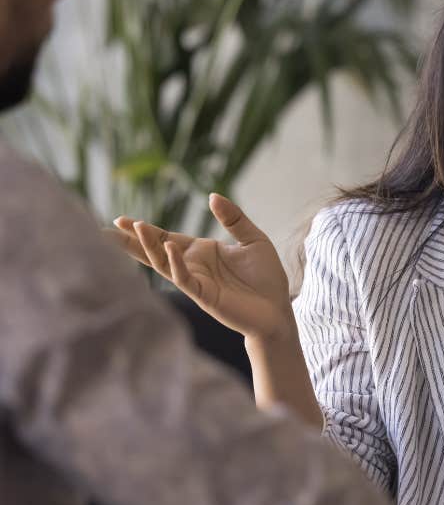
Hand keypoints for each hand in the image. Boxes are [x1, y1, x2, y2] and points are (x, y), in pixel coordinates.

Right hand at [106, 194, 293, 340]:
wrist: (278, 309)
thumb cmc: (265, 277)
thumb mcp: (252, 239)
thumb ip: (233, 218)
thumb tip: (211, 195)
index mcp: (201, 252)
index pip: (166, 238)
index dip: (145, 230)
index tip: (122, 219)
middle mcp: (193, 266)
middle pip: (156, 251)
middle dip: (131, 241)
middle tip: (104, 229)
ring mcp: (196, 282)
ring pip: (165, 264)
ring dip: (150, 247)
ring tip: (136, 227)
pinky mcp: (205, 296)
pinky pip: (185, 279)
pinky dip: (176, 264)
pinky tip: (170, 249)